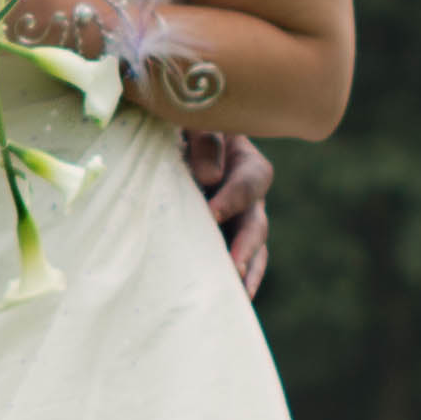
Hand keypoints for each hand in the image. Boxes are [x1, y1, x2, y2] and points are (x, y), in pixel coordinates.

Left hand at [185, 129, 272, 297]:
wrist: (162, 135)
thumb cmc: (179, 121)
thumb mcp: (193, 119)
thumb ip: (204, 140)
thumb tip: (209, 178)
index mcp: (243, 159)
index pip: (251, 180)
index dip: (235, 197)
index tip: (212, 214)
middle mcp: (246, 193)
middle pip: (257, 221)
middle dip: (246, 246)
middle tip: (233, 266)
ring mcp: (237, 218)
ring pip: (253, 247)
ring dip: (247, 270)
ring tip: (239, 296)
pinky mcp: (221, 235)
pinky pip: (236, 259)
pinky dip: (235, 278)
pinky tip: (227, 300)